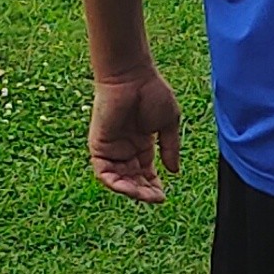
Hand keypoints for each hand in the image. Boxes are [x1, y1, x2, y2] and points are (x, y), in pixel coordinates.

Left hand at [87, 65, 183, 202]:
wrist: (132, 76)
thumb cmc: (151, 92)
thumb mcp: (168, 124)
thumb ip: (170, 148)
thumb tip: (174, 171)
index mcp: (142, 145)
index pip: (146, 174)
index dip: (153, 187)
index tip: (163, 196)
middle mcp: (125, 149)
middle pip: (133, 180)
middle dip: (144, 192)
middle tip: (155, 198)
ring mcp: (111, 148)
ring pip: (118, 180)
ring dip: (130, 191)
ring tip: (143, 195)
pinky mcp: (99, 146)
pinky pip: (103, 172)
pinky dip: (114, 183)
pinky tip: (128, 188)